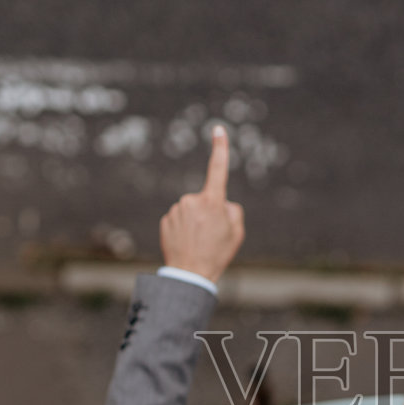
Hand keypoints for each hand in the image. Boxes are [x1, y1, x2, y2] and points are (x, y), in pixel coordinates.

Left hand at [159, 126, 244, 282]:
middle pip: (206, 200)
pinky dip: (183, 228)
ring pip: (191, 210)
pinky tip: (186, 243)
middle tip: (211, 236)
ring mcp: (177, 209)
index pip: (218, 169)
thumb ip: (233, 211)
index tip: (218, 130)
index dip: (220, 148)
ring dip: (195, 221)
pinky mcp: (166, 219)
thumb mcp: (237, 233)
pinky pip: (179, 218)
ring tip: (198, 242)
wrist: (190, 274)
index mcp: (213, 202)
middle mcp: (192, 200)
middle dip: (210, 212)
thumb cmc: (217, 254)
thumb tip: (222, 203)